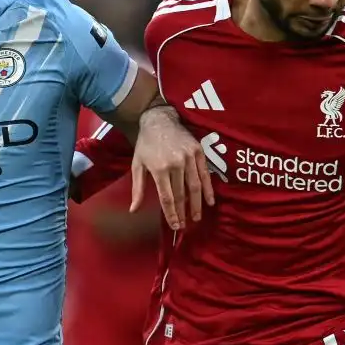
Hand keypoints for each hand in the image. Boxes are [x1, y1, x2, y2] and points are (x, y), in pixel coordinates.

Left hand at [129, 106, 211, 230]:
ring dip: (196, 204)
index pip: (167, 197)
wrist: (159, 119)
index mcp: (159, 168)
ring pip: (195, 187)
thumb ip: (137, 189)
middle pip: (181, 194)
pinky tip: (210, 201)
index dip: (172, 214)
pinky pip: (205, 174)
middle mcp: (176, 164)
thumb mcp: (137, 165)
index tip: (175, 225)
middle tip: (185, 225)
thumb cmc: (146, 144)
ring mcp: (189, 157)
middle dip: (183, 212)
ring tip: (196, 217)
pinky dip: (208, 189)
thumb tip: (133, 210)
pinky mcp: (198, 152)